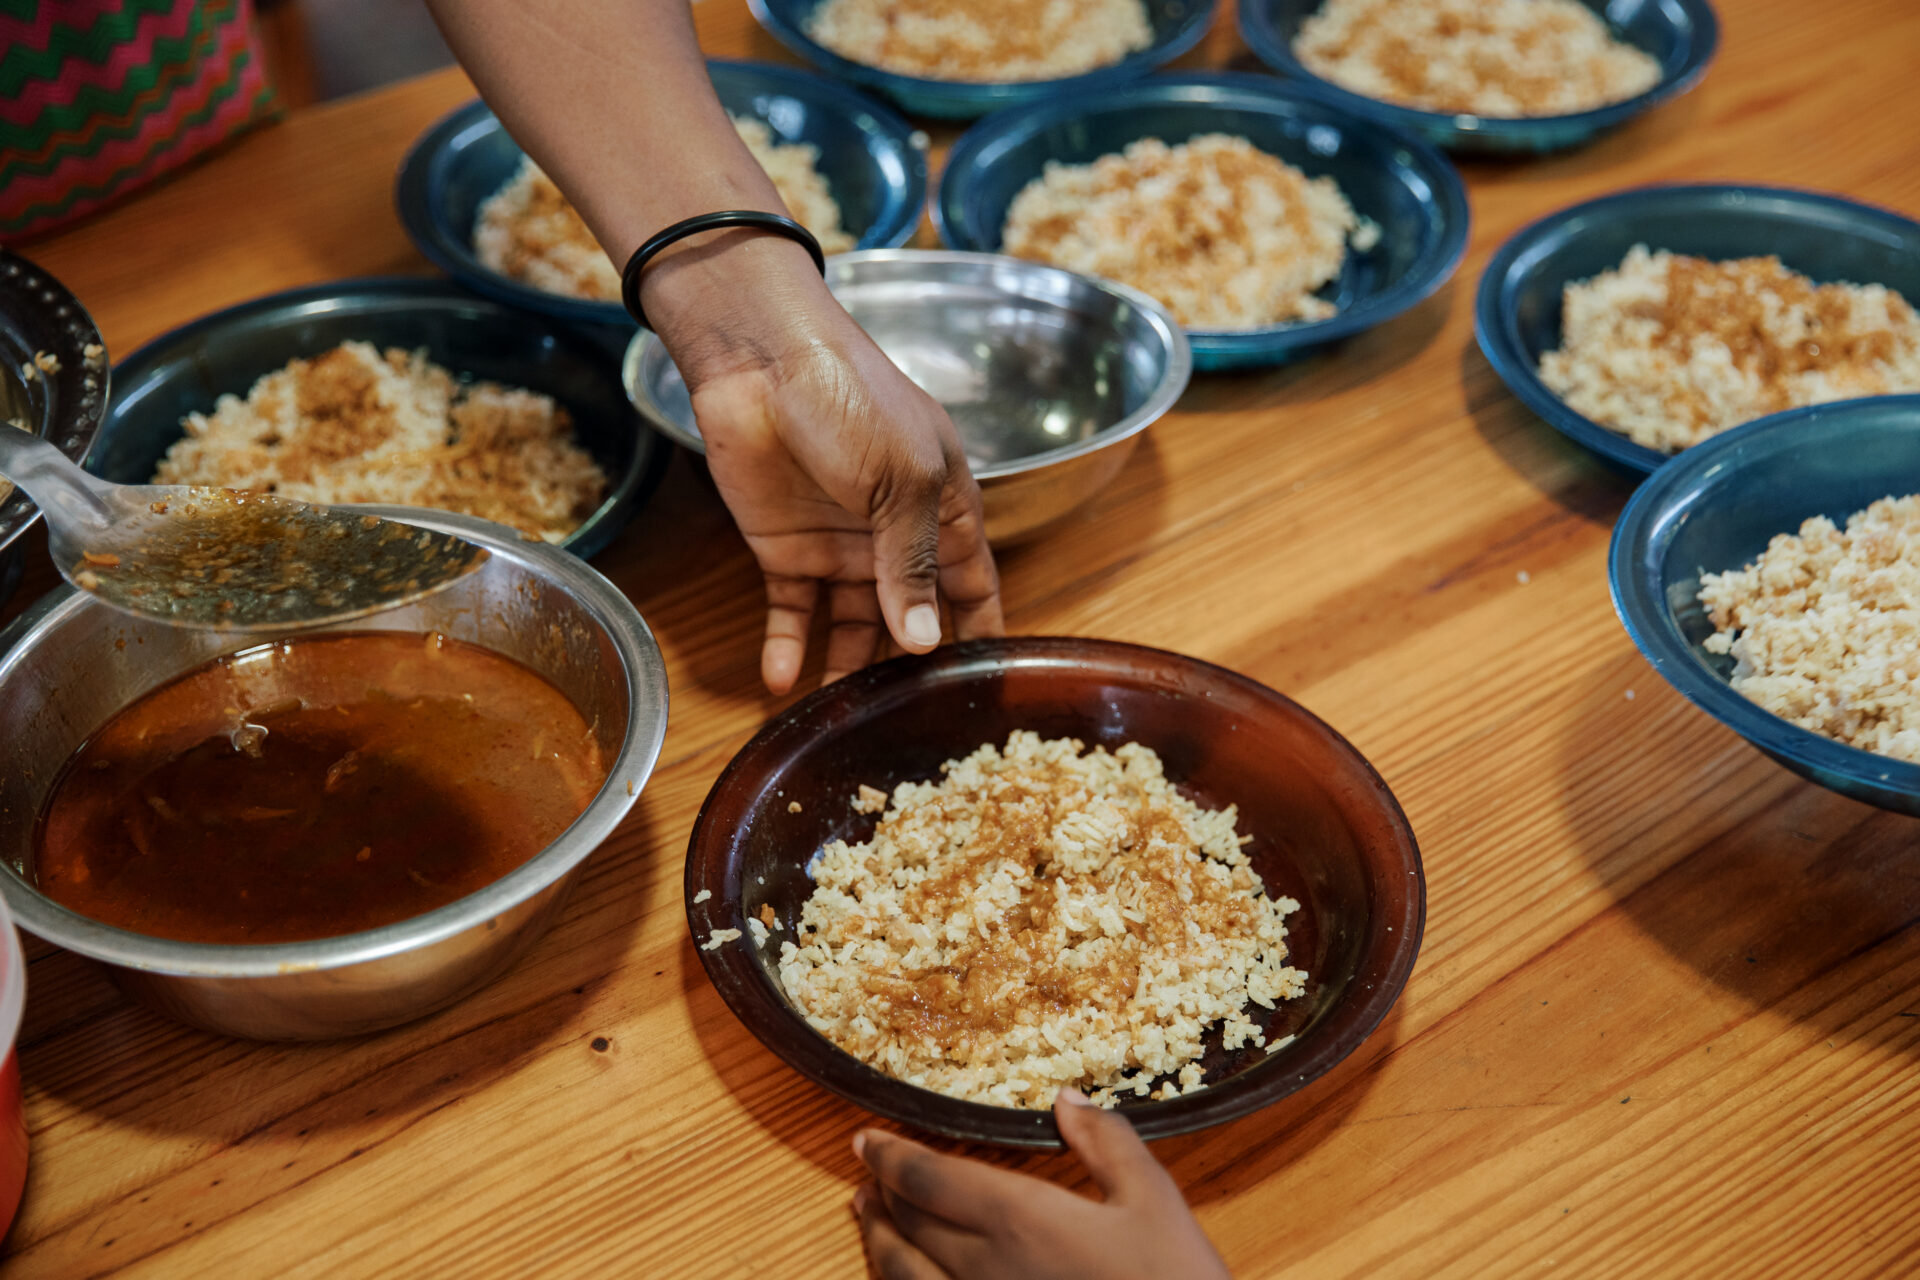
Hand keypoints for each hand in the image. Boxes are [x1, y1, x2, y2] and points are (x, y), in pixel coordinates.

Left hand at [658, 237, 1003, 693]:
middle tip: (909, 724)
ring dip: (848, 670)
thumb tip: (927, 640)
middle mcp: (895, 536)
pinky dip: (788, 647)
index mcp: (945, 509)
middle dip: (912, 668)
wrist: (760, 362)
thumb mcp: (904, 481)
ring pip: (853, 628)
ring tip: (841, 718)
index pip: (974, 584)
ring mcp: (840, 546)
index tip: (987, 689)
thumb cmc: (852, 399)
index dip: (982, 632)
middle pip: (913, 617)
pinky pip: (793, 613)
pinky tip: (783, 683)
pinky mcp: (785, 551)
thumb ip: (913, 563)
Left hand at [851, 1090, 1231, 1279]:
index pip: (930, 1178)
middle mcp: (984, 1268)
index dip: (890, 1156)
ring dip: (879, 1241)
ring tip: (867, 1218)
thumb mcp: (1152, 1200)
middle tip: (867, 1173)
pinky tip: (906, 1278)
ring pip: (904, 1276)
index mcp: (1019, 1219)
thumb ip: (1106, 1142)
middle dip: (881, 1193)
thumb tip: (1067, 1099)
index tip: (865, 1139)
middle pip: (908, 1224)